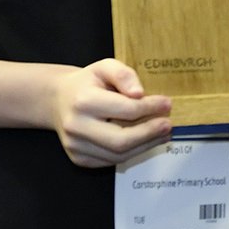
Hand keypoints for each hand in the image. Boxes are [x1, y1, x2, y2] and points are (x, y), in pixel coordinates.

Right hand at [48, 58, 171, 166]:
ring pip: (118, 155)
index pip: (126, 110)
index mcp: (83, 101)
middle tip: (168, 125)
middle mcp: (77, 127)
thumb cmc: (87, 83)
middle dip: (149, 134)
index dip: (150, 108)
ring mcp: (76, 146)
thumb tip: (139, 94)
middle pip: (121, 140)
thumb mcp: (105, 67)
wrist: (59, 100)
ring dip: (145, 145)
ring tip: (162, 134)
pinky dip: (132, 152)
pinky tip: (145, 141)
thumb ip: (123, 75)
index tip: (167, 104)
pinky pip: (111, 160)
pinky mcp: (79, 158)